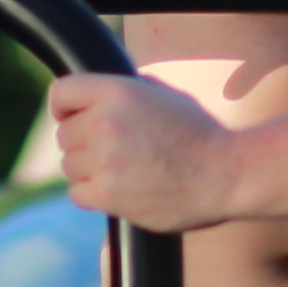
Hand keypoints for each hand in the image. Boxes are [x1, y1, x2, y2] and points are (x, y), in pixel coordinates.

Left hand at [49, 69, 229, 230]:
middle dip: (85, 144)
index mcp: (117, 91)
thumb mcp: (163, 96)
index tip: (73, 119)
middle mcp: (105, 123)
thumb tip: (90, 97)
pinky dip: (95, 195)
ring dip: (90, 171)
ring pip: (69, 166)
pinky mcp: (107, 194)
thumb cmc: (198, 134)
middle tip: (117, 152)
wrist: (227, 173)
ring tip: (126, 171)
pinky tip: (122, 190)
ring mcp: (104, 160)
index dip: (64, 108)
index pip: (61, 93)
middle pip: (64, 135)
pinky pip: (78, 193)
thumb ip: (123, 93)